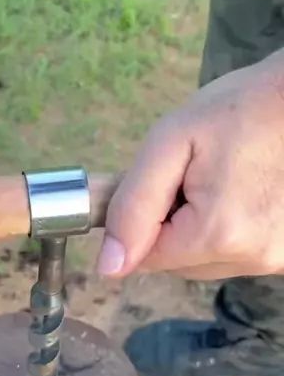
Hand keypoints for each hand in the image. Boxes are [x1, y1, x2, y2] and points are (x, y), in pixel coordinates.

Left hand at [97, 49, 283, 281]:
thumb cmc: (241, 109)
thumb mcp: (171, 142)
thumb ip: (133, 206)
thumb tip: (109, 266)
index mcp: (218, 234)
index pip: (148, 259)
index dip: (146, 220)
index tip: (169, 181)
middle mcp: (253, 259)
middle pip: (179, 265)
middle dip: (174, 226)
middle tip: (198, 175)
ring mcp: (278, 260)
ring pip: (208, 262)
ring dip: (203, 230)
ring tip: (227, 181)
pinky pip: (239, 255)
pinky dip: (232, 231)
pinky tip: (246, 193)